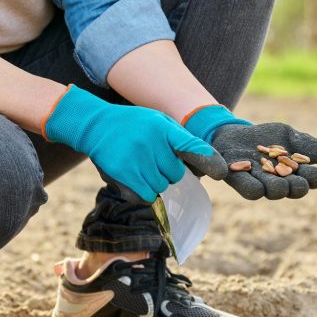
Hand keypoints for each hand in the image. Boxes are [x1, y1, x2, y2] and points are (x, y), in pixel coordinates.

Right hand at [43, 86, 227, 202]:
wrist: (95, 125)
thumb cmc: (133, 125)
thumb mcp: (157, 121)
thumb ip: (178, 139)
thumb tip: (204, 164)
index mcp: (162, 127)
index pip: (190, 144)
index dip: (206, 159)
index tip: (221, 172)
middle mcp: (150, 142)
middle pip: (175, 174)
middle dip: (168, 172)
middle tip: (154, 161)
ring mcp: (135, 158)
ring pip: (160, 186)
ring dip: (154, 182)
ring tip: (141, 167)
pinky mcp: (122, 172)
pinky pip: (145, 195)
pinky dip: (143, 192)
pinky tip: (134, 177)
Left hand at [183, 105, 316, 199]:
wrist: (234, 134)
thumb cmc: (267, 138)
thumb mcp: (290, 137)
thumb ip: (311, 146)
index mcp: (296, 173)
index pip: (313, 179)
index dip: (314, 176)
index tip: (312, 169)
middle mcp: (280, 182)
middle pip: (296, 190)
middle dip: (298, 185)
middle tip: (297, 179)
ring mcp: (259, 182)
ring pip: (274, 192)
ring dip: (278, 187)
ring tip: (278, 182)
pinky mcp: (238, 180)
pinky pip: (249, 189)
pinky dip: (251, 185)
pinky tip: (252, 173)